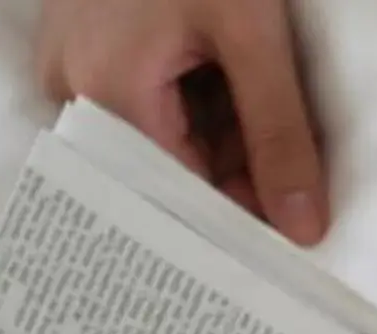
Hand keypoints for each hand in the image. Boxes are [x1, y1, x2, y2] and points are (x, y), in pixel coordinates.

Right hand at [36, 0, 326, 244]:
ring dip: (223, 146)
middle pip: (166, 171)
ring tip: (278, 152)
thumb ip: (279, 133)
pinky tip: (242, 104)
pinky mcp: (88, 41)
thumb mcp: (254, 35)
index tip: (294, 255)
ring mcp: (74, 62)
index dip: (239, 228)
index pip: (176, 198)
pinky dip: (199, 108)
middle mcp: (75, 88)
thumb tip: (302, 230)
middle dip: (236, 187)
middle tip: (301, 212)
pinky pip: (149, 100)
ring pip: (161, 138)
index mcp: (108, 94)